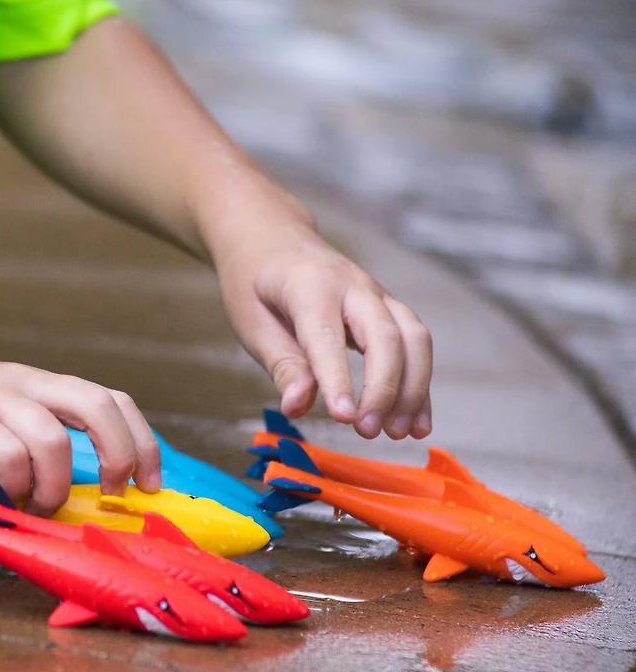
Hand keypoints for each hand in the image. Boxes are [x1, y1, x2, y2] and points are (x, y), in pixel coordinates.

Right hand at [0, 353, 159, 514]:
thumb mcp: (3, 428)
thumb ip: (40, 451)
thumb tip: (82, 498)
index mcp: (44, 386)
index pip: (112, 400)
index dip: (142, 441)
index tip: (150, 484)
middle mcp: (25, 383)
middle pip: (98, 405)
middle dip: (120, 454)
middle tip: (112, 494)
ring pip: (52, 437)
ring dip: (54, 486)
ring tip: (38, 508)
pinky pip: (5, 453)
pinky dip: (13, 486)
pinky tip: (0, 498)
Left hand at [211, 197, 432, 440]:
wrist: (272, 238)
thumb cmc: (255, 282)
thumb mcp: (251, 323)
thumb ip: (281, 364)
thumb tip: (298, 406)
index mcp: (309, 285)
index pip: (328, 336)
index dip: (338, 379)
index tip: (344, 418)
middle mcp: (352, 285)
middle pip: (385, 335)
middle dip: (384, 388)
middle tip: (368, 431)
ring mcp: (376, 294)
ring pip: (412, 338)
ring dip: (412, 388)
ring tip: (400, 433)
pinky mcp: (388, 308)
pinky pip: (415, 344)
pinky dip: (420, 383)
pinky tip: (418, 422)